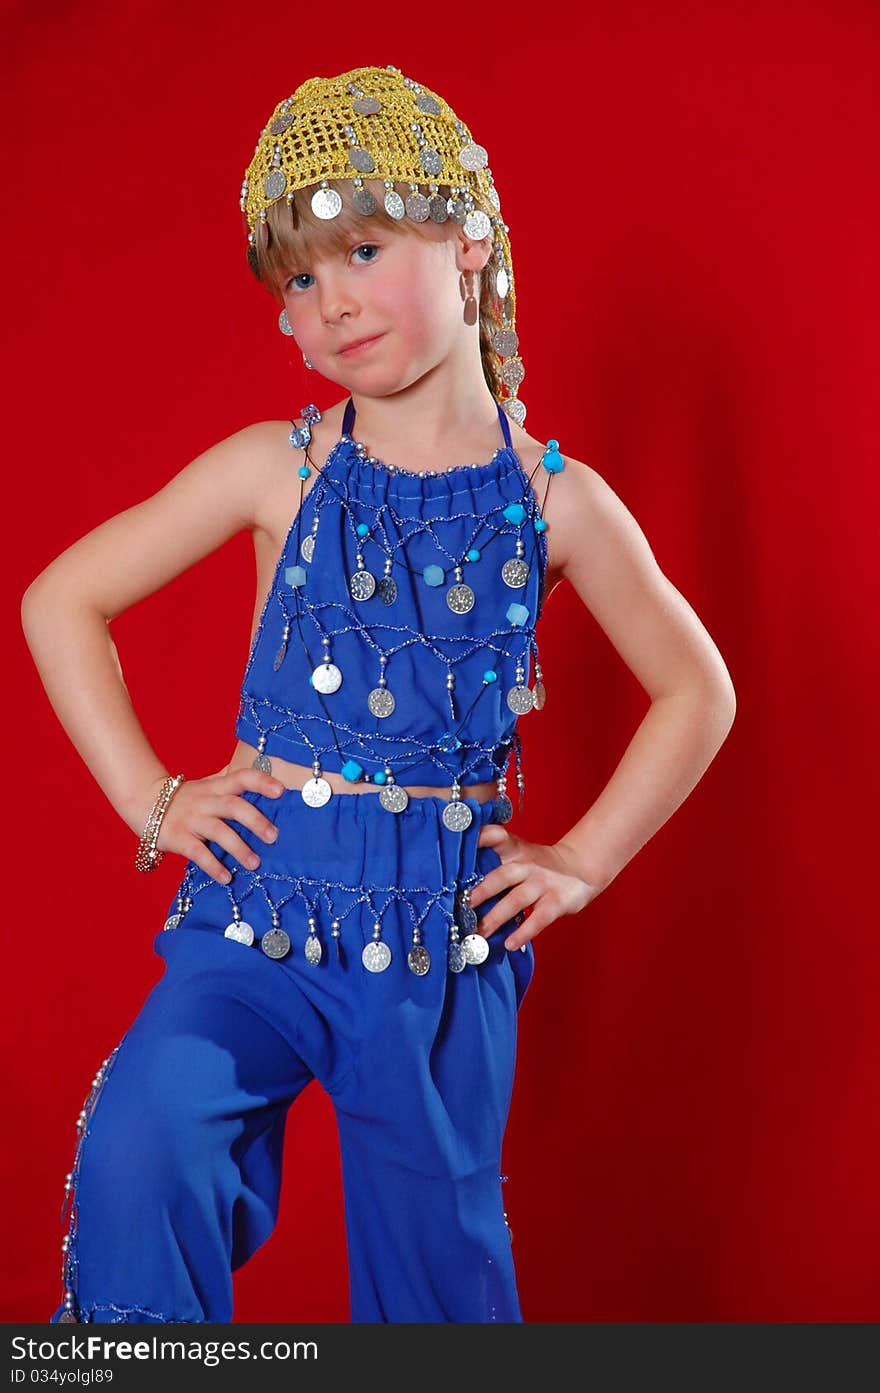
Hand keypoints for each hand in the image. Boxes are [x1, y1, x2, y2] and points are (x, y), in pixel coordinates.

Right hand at [146, 768, 285, 884]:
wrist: (145, 800)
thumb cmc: (187, 797)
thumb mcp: (209, 785)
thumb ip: (232, 783)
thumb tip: (267, 777)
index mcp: (217, 787)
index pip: (242, 777)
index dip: (262, 782)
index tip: (281, 791)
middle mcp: (207, 801)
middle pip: (234, 806)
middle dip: (256, 821)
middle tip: (274, 837)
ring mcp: (192, 820)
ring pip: (219, 832)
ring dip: (239, 848)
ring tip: (255, 864)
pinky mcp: (179, 838)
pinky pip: (198, 853)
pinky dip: (213, 866)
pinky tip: (227, 877)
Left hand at [470, 823, 603, 949]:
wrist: (580, 867)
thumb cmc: (537, 866)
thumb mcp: (518, 855)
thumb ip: (493, 862)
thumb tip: (455, 884)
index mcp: (514, 850)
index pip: (497, 836)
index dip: (480, 837)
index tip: (462, 842)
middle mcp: (527, 864)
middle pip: (502, 875)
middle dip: (482, 891)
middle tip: (464, 907)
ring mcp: (543, 883)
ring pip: (517, 900)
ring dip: (497, 917)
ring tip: (480, 933)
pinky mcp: (557, 901)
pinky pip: (538, 919)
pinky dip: (524, 932)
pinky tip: (510, 944)